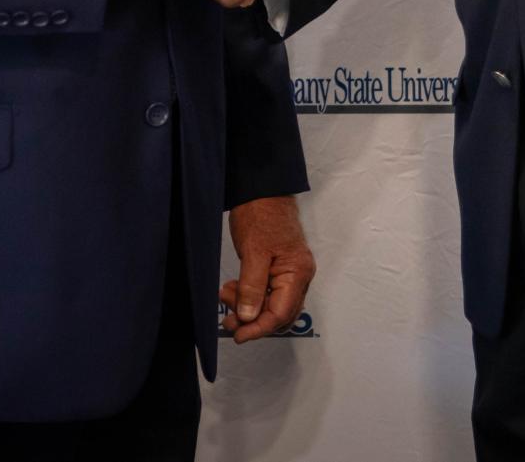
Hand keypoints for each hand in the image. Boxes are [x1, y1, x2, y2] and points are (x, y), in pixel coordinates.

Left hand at [220, 194, 314, 342]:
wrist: (261, 188)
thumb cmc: (261, 214)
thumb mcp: (253, 252)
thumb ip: (252, 287)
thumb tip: (249, 317)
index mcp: (298, 272)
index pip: (281, 313)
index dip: (259, 328)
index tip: (238, 334)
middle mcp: (299, 276)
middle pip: (279, 314)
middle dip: (253, 320)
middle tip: (227, 320)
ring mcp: (290, 272)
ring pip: (272, 305)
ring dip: (249, 308)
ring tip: (225, 297)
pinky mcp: (278, 267)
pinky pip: (267, 292)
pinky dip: (249, 296)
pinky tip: (232, 289)